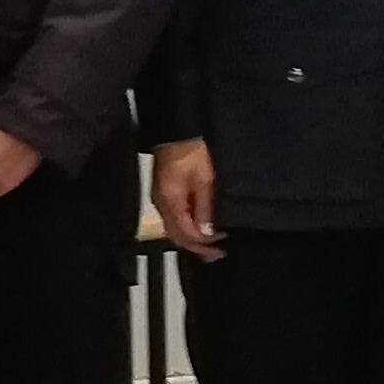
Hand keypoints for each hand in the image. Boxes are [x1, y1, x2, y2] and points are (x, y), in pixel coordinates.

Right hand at [150, 139, 221, 258]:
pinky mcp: (165, 193)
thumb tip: (207, 233)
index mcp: (171, 202)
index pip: (185, 234)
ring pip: (175, 229)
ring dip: (192, 238)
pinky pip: (175, 218)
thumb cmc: (192, 152)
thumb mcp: (205, 180)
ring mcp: (161, 199)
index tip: (222, 246)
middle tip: (218, 253)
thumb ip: (205, 208)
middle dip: (197, 247)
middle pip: (177, 236)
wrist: (177, 129)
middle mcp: (162, 205)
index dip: (204, 244)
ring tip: (211, 243)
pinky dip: (188, 226)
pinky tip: (200, 226)